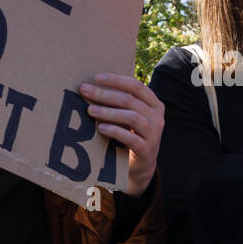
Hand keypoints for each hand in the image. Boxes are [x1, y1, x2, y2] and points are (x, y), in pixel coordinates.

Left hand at [79, 73, 163, 196]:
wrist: (141, 165)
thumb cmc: (131, 134)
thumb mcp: (131, 116)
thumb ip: (121, 103)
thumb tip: (93, 87)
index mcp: (154, 104)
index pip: (136, 86)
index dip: (116, 80)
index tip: (96, 77)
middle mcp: (157, 117)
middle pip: (129, 100)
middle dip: (104, 94)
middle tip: (85, 91)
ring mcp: (154, 134)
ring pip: (131, 117)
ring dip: (108, 112)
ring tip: (90, 110)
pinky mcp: (146, 150)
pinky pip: (130, 138)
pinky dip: (114, 131)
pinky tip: (101, 128)